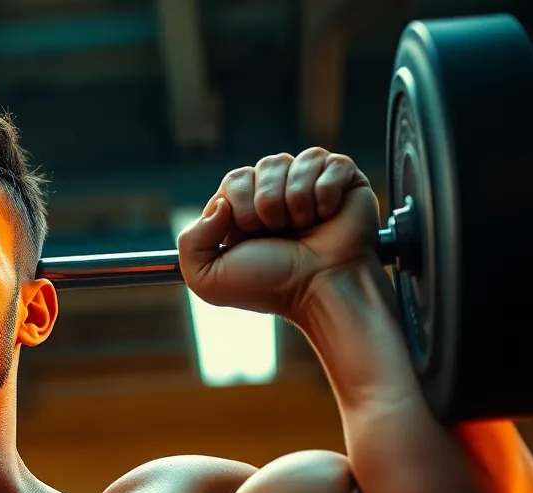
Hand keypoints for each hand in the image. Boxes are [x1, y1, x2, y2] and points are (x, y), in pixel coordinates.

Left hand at [177, 148, 381, 317]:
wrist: (321, 290)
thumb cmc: (270, 286)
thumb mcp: (208, 278)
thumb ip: (190, 243)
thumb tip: (219, 203)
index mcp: (245, 211)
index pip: (234, 180)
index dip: (240, 204)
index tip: (251, 233)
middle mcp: (277, 193)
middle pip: (262, 166)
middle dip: (267, 202)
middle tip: (279, 231)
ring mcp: (310, 184)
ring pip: (291, 162)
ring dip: (295, 200)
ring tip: (304, 227)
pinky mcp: (343, 179)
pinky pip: (328, 162)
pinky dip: (324, 193)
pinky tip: (327, 217)